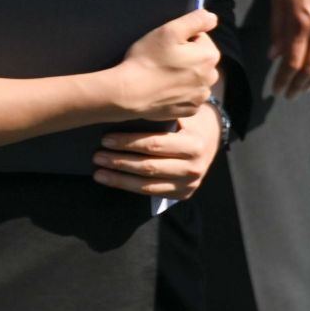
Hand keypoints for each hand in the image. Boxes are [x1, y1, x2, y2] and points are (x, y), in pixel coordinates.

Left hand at [93, 105, 220, 200]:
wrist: (212, 137)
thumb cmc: (189, 123)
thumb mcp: (182, 116)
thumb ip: (160, 119)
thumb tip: (122, 118)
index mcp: (195, 144)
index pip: (155, 144)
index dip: (128, 142)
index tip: (106, 139)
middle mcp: (194, 167)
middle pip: (148, 166)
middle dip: (119, 161)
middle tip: (97, 155)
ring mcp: (190, 183)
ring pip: (146, 184)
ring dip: (118, 178)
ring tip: (98, 171)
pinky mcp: (183, 194)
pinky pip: (150, 193)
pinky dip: (128, 187)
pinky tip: (112, 180)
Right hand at [108, 9, 222, 119]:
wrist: (126, 94)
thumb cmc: (147, 60)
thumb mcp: (169, 30)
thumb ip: (196, 20)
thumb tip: (212, 18)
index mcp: (210, 56)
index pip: (200, 39)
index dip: (183, 40)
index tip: (167, 47)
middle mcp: (211, 78)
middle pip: (199, 60)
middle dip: (185, 58)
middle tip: (162, 61)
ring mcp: (200, 97)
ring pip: (194, 79)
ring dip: (183, 76)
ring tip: (161, 76)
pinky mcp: (188, 111)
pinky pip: (187, 98)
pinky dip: (178, 94)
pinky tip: (164, 91)